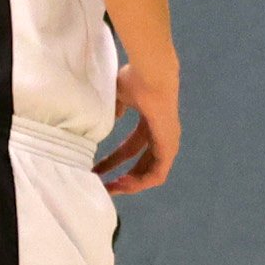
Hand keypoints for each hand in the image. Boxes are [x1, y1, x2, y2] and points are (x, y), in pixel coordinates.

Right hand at [100, 69, 181, 194]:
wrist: (151, 75)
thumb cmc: (135, 80)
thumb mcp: (119, 96)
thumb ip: (114, 109)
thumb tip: (108, 118)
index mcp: (149, 123)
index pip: (131, 149)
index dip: (113, 161)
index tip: (96, 170)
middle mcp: (160, 135)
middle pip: (141, 164)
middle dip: (122, 177)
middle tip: (104, 186)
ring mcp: (167, 142)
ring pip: (151, 173)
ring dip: (131, 184)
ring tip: (112, 188)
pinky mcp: (169, 147)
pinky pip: (158, 174)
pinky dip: (141, 182)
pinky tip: (124, 184)